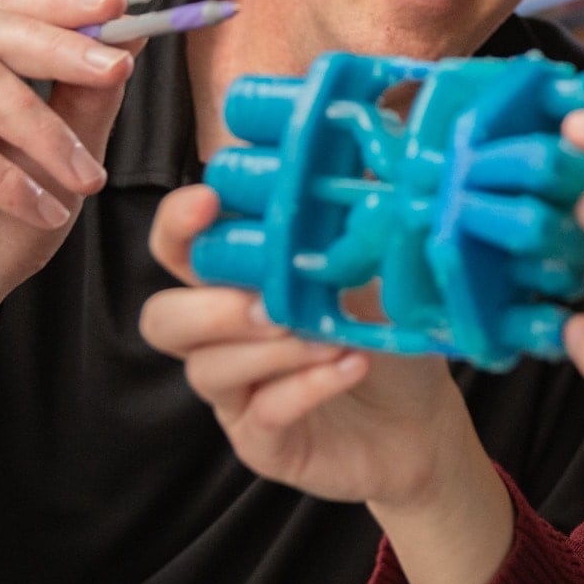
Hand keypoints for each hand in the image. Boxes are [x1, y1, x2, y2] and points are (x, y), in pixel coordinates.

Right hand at [0, 0, 134, 370]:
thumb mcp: (59, 164)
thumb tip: (128, 39)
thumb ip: (86, 101)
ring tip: (83, 182)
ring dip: (42, 130)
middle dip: (63, 50)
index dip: (62, 6)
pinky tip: (39, 211)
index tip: (119, 7)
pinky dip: (5, 179)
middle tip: (116, 74)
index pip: (7, 11)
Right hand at [142, 184, 466, 505]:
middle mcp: (220, 336)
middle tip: (269, 304)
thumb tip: (362, 143)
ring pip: (207, 369)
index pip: (178, 248)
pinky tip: (350, 367)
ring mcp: (234, 392)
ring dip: (270, 350)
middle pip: (163, 319)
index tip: (209, 203)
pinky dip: (305, 388)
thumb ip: (350, 220)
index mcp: (236, 281)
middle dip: (210, 307)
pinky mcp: (258, 440)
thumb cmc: (386, 336)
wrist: (420, 422)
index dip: (178, 225)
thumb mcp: (374, 269)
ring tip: (330, 338)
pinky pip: (259, 414)